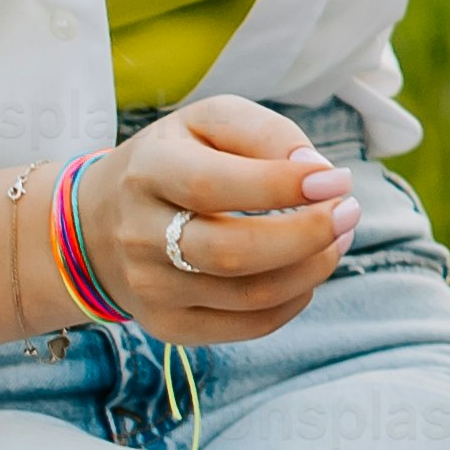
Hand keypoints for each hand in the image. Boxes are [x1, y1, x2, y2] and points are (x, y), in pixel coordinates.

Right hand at [78, 98, 354, 344]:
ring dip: (313, 268)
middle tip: (349, 211)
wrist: (99, 224)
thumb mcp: (208, 122)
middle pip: (233, 252)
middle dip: (308, 235)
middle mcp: (141, 235)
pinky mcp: (169, 325)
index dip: (282, 185)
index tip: (336, 178)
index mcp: (148, 171)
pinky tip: (308, 271)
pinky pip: (248, 326)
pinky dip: (295, 300)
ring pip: (250, 296)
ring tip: (339, 236)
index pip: (212, 185)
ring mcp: (151, 289)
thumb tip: (316, 169)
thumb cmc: (174, 161)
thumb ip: (264, 133)